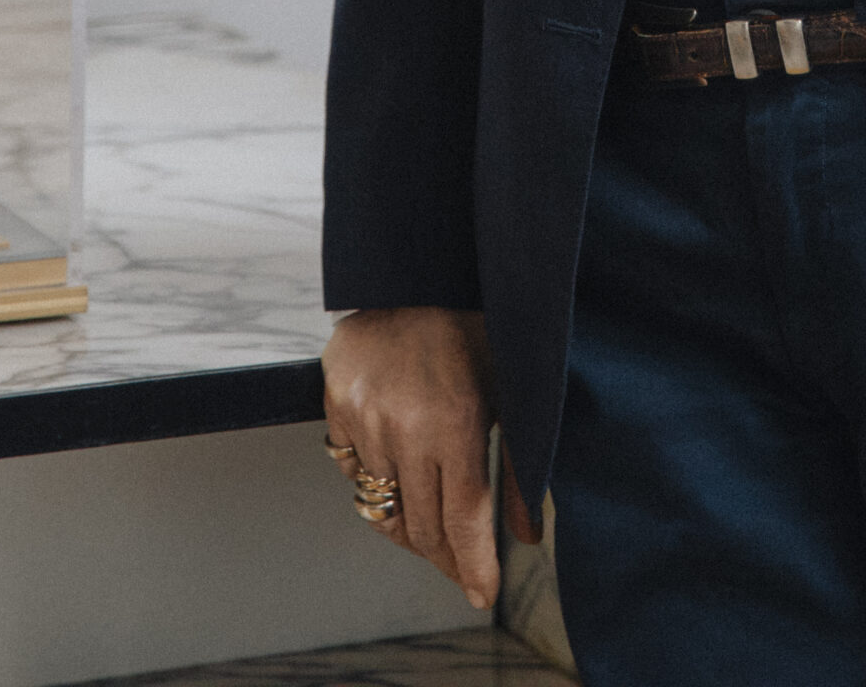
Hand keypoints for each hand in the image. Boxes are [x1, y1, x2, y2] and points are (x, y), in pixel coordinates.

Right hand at [321, 306, 537, 607]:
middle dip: (445, 556)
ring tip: (434, 528)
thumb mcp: (510, 391)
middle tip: (463, 567)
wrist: (412, 272)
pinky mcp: (335, 409)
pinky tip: (400, 476)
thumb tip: (530, 534)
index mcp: (456, 421)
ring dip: (411, 526)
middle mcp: (405, 427)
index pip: (463, 520)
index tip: (483, 593)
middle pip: (421, 526)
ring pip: (384, 507)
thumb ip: (519, 466)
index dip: (473, 565)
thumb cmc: (473, 329)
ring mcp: (364, 419)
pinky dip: (378, 486)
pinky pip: (354, 473)